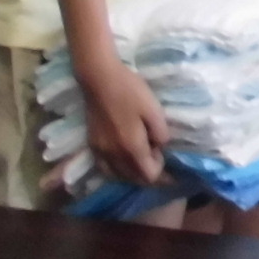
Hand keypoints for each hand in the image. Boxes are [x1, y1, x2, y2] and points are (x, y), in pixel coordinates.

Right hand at [78, 53, 170, 185]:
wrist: (100, 79)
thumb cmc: (130, 91)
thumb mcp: (154, 110)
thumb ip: (161, 134)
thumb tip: (160, 147)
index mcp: (132, 148)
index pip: (149, 176)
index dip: (161, 171)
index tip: (165, 156)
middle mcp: (114, 155)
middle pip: (134, 179)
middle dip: (149, 174)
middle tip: (157, 160)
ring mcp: (101, 152)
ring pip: (119, 176)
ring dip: (133, 174)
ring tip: (142, 160)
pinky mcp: (92, 145)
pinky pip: (105, 169)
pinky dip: (117, 170)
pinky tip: (123, 159)